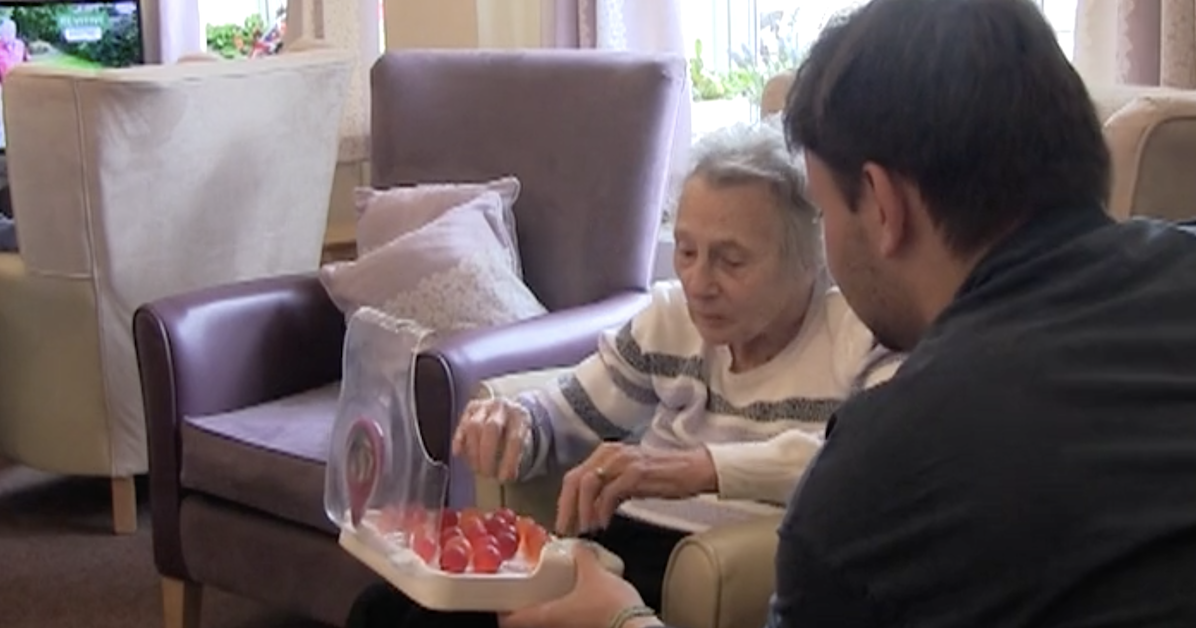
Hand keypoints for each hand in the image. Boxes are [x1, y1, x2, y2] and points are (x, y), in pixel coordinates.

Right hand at [451, 397, 530, 481]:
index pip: (515, 439)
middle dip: (486, 455)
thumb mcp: (524, 441)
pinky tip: (458, 454)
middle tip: (486, 473)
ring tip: (476, 468)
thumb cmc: (515, 431)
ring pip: (473, 426)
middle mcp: (502, 407)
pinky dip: (458, 441)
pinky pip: (462, 424)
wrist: (510, 409)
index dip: (508, 461)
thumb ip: (516, 457)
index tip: (504, 478)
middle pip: (491, 428)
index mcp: (520, 416)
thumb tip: (507, 477)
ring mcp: (485, 405)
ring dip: (473, 451)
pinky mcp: (471, 408)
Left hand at [499, 543, 655, 627]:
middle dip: (524, 607)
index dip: (500, 610)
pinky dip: (564, 613)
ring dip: (545, 610)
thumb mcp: (594, 573)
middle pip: (528, 622)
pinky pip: (566, 623)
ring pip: (548, 623)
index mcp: (547, 615)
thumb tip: (577, 547)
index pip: (510, 620)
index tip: (497, 599)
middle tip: (524, 591)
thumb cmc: (611, 606)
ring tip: (548, 593)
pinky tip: (574, 601)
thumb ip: (582, 557)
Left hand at [555, 443, 717, 534]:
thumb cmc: (664, 476)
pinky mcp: (637, 471)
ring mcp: (624, 460)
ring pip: (589, 484)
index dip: (564, 502)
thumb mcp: (629, 481)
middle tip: (566, 530)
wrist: (694, 469)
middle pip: (575, 479)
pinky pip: (611, 492)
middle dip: (567, 508)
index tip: (563, 523)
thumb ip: (609, 489)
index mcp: (606, 453)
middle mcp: (611, 453)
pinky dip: (603, 510)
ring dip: (583, 510)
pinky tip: (605, 523)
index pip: (574, 476)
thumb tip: (590, 510)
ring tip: (586, 529)